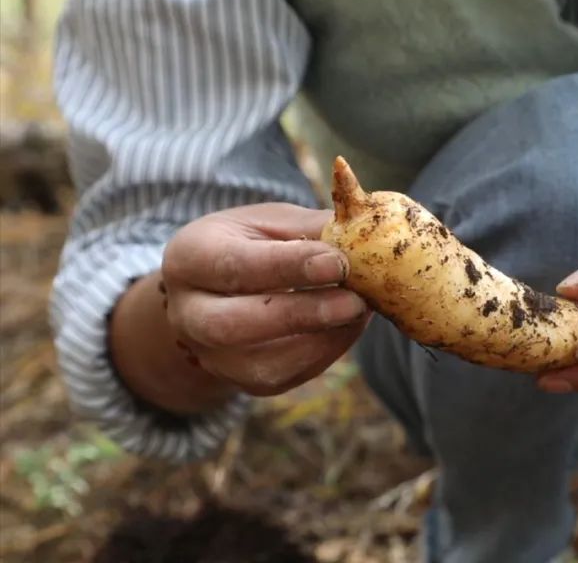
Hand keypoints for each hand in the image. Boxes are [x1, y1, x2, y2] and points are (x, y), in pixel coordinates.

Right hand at [161, 203, 368, 396]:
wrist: (222, 291)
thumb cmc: (253, 245)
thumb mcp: (273, 222)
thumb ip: (312, 228)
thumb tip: (362, 236)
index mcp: (190, 257)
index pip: (235, 265)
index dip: (288, 266)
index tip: (338, 262)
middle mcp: (187, 313)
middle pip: (233, 325)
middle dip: (300, 314)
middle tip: (353, 302)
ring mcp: (211, 355)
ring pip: (261, 363)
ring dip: (320, 339)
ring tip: (359, 310)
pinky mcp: (242, 381)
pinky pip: (285, 377)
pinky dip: (325, 353)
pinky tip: (348, 326)